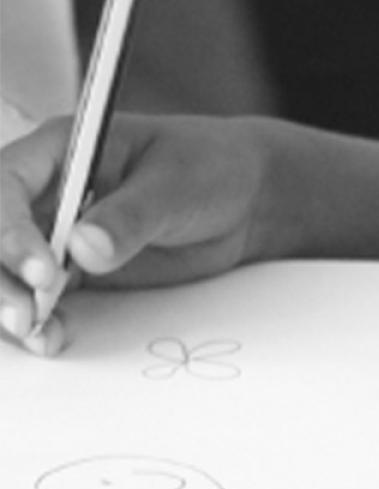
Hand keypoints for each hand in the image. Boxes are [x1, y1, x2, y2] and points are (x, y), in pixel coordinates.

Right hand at [0, 113, 267, 354]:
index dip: (9, 231)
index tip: (43, 273)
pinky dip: (39, 320)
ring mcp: (54, 233)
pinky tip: (51, 339)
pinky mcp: (73, 270)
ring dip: (10, 304)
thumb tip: (83, 248)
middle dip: (0, 278)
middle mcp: (46, 191)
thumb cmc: (211, 168)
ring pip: (6, 271)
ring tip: (39, 334)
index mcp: (60, 149)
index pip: (5, 186)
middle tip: (28, 316)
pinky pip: (39, 297)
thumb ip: (131, 216)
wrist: (245, 200)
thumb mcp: (177, 185)